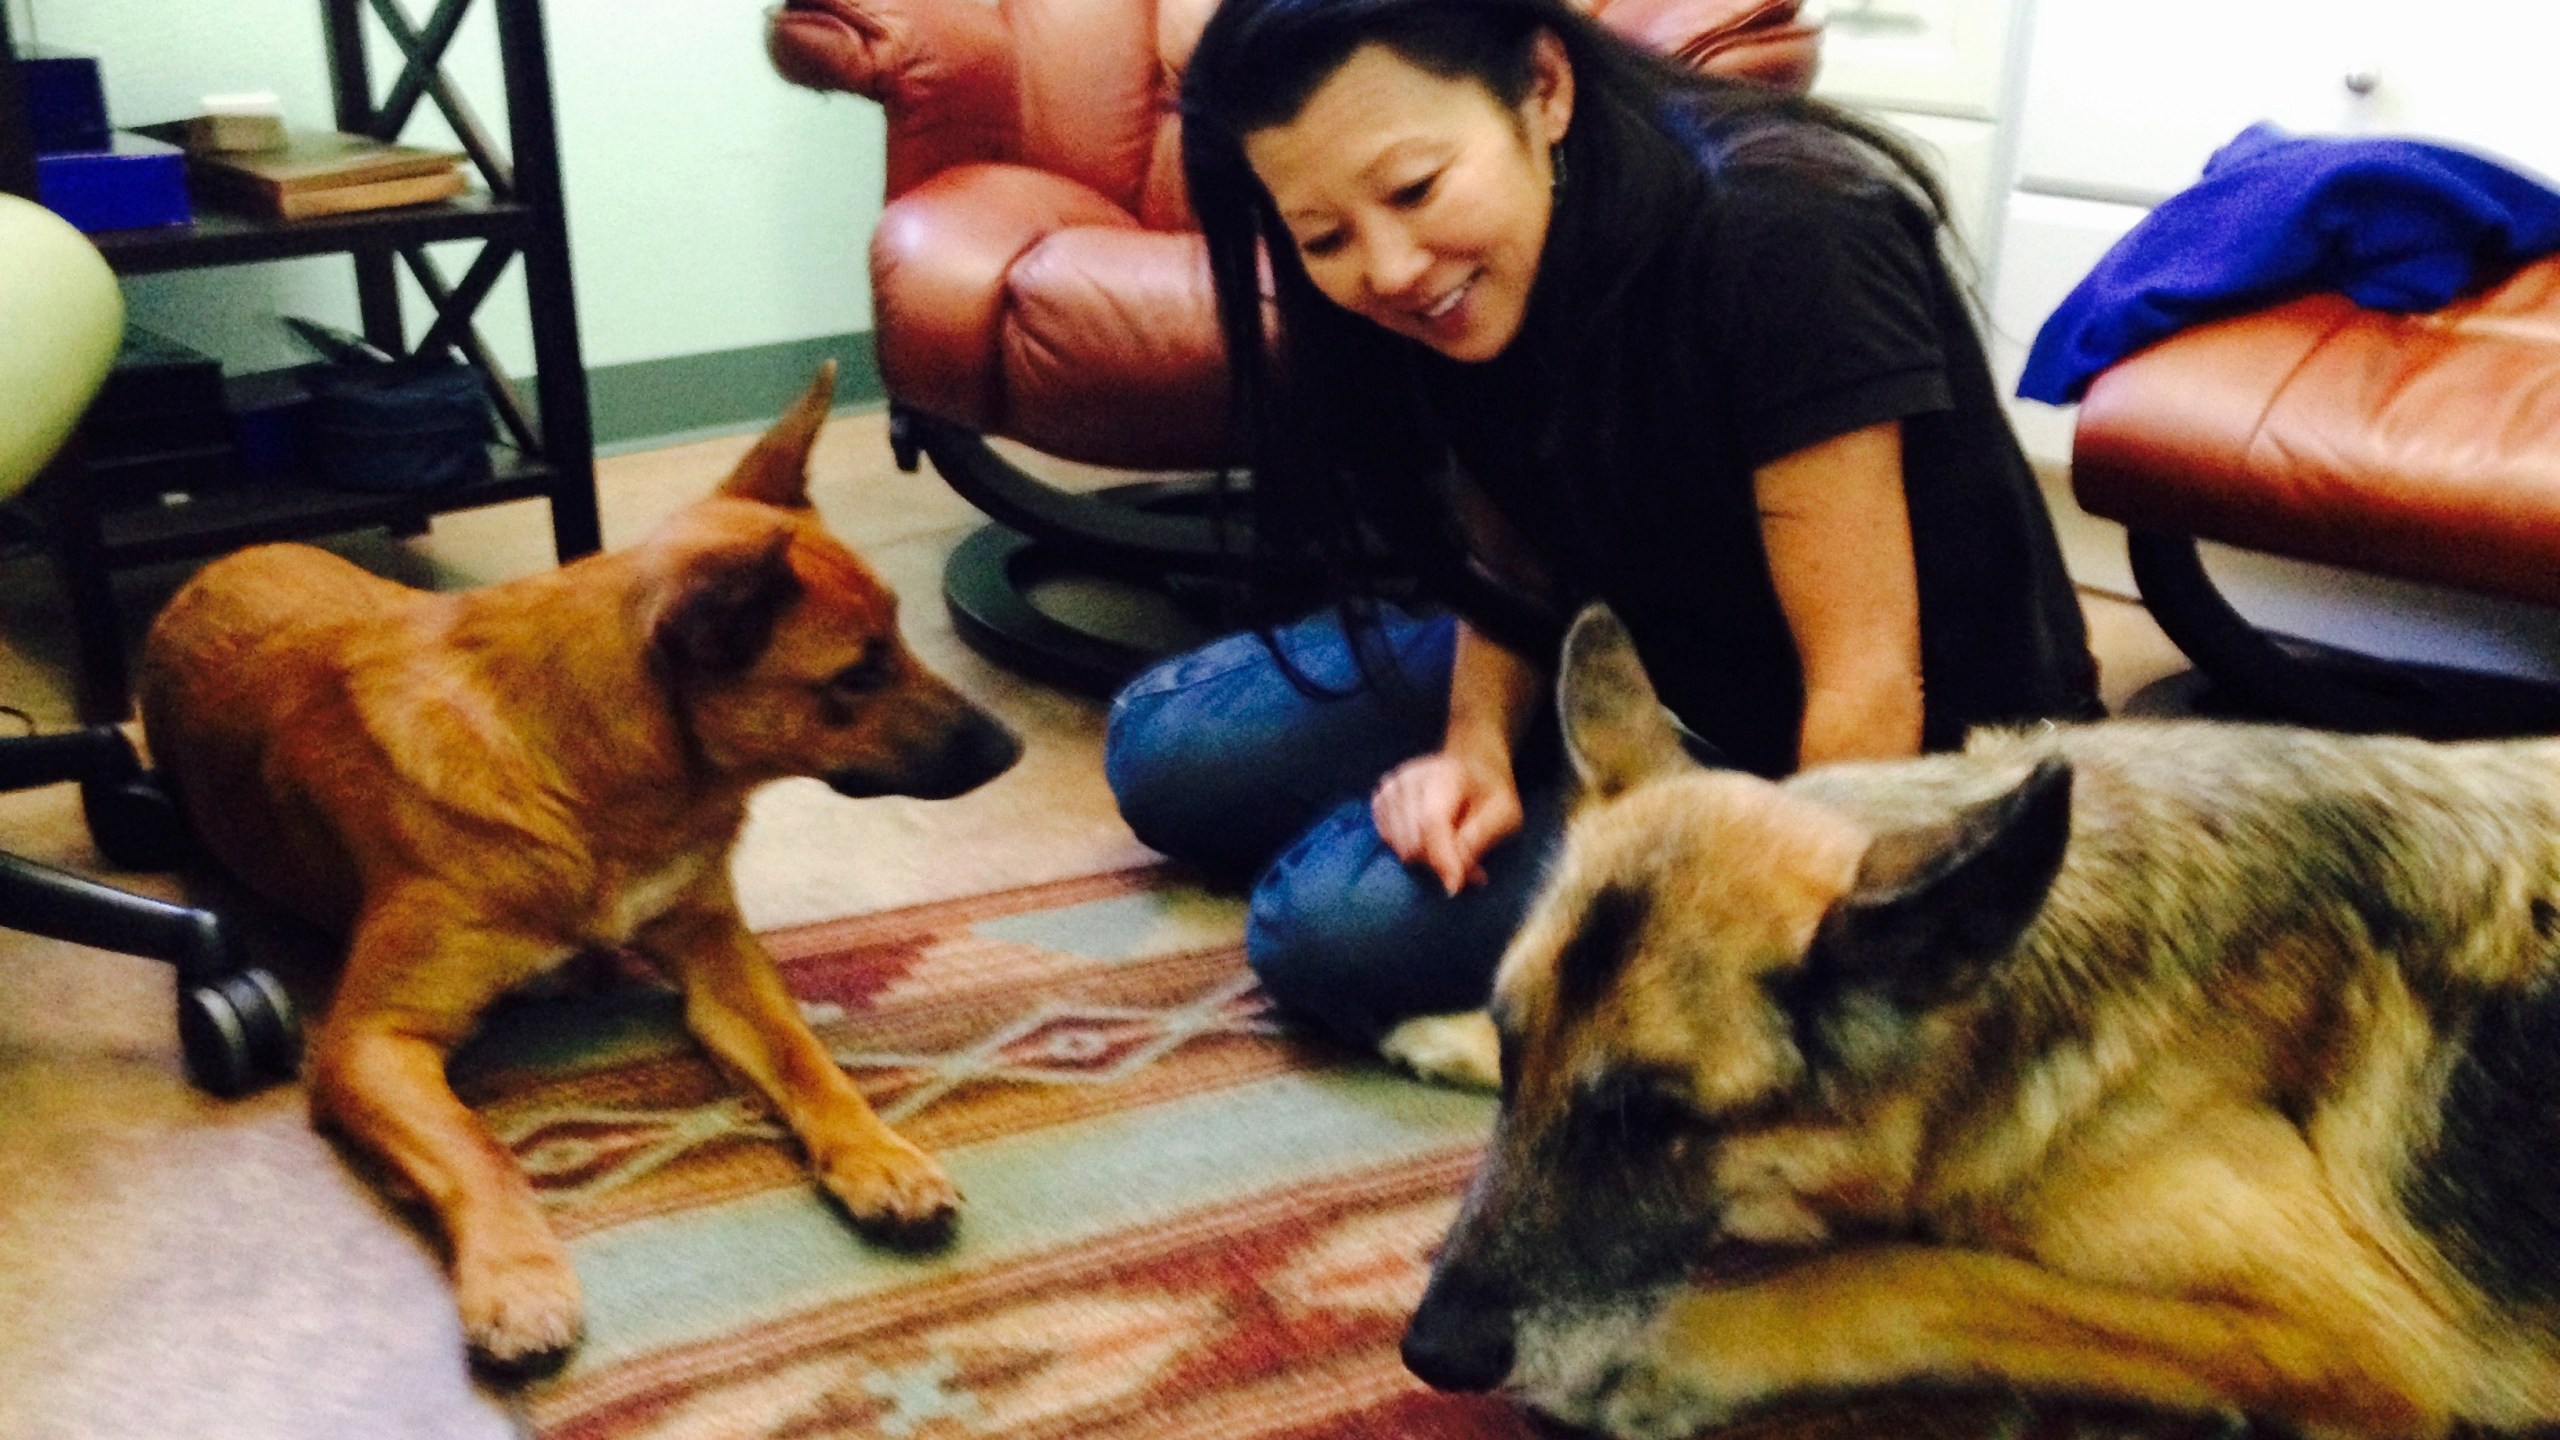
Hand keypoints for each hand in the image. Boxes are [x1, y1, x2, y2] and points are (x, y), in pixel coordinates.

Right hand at [1371, 749, 1522, 896]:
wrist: (1472, 767)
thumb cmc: (1490, 794)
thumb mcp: (1504, 815)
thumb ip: (1477, 842)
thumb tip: (1452, 880)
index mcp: (1446, 774)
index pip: (1432, 822)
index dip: (1441, 858)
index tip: (1454, 887)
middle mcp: (1410, 777)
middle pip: (1413, 839)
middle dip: (1439, 861)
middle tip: (1467, 866)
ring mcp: (1391, 788)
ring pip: (1399, 845)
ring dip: (1426, 858)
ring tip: (1452, 850)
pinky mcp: (1381, 799)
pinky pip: (1388, 840)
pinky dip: (1409, 849)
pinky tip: (1428, 840)